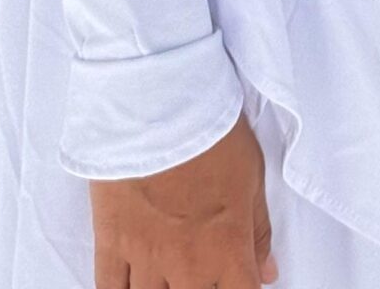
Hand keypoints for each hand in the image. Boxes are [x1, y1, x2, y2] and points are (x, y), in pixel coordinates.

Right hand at [89, 112, 276, 288]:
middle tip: (200, 268)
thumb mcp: (253, 177)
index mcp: (227, 250)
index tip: (238, 278)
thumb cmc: (213, 136)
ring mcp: (145, 259)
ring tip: (168, 273)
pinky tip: (130, 286)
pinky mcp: (110, 243)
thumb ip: (259, 231)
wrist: (161, 108)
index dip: (243, 288)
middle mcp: (187, 267)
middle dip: (201, 287)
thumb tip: (268, 272)